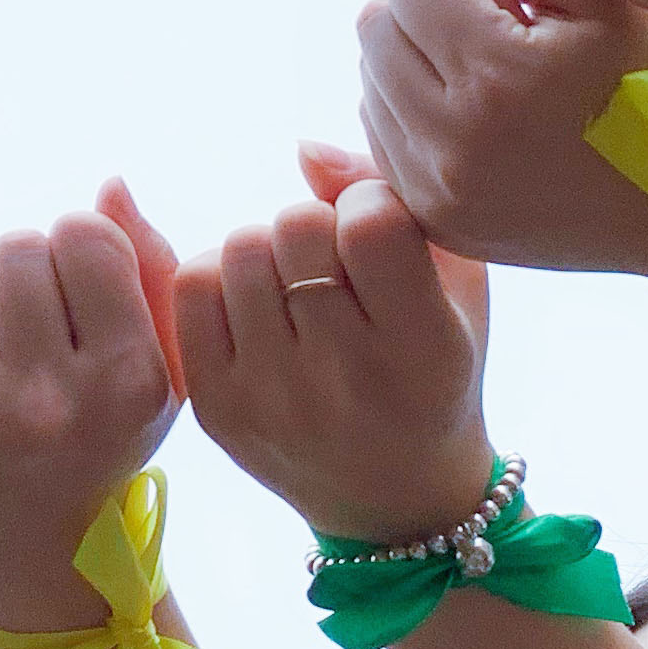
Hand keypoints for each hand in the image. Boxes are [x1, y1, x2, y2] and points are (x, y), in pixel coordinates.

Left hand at [0, 183, 182, 628]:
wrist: (38, 560)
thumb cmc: (107, 442)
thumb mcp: (163, 369)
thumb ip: (149, 267)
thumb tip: (106, 183)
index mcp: (124, 383)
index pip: (81, 235)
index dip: (82, 253)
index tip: (85, 297)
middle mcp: (45, 402)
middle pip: (16, 246)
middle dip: (28, 270)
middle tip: (38, 322)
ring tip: (1, 341)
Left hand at [176, 173, 495, 547]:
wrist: (396, 499)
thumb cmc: (435, 370)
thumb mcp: (456, 287)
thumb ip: (393, 199)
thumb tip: (302, 149)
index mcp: (423, 349)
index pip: (368, 224)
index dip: (369, 205)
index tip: (377, 234)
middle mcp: (346, 380)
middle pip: (293, 226)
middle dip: (313, 225)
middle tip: (331, 263)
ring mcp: (274, 399)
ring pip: (237, 250)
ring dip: (266, 250)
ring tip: (294, 286)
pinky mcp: (219, 410)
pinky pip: (191, 290)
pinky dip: (220, 279)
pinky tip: (254, 306)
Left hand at [354, 0, 647, 279]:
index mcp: (497, 72)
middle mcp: (453, 139)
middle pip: (374, 26)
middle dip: (427, 14)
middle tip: (498, 36)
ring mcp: (439, 189)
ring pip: (370, 81)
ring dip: (416, 65)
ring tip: (495, 82)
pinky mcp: (436, 222)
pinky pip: (381, 140)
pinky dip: (414, 117)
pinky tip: (480, 121)